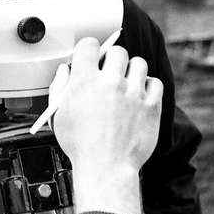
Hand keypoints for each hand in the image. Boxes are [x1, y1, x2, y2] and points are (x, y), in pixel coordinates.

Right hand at [48, 37, 163, 213]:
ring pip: (139, 63)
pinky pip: (155, 83)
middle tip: (109, 73)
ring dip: (131, 71)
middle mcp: (111, 82)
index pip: (89, 44)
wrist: (105, 169)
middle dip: (112, 60)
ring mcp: (133, 93)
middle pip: (117, 51)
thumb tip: (65, 70)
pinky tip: (139, 96)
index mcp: (85, 81)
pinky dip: (148, 87)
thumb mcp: (58, 114)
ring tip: (126, 84)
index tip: (90, 57)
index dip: (88, 49)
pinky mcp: (151, 106)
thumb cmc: (80, 145)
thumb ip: (60, 87)